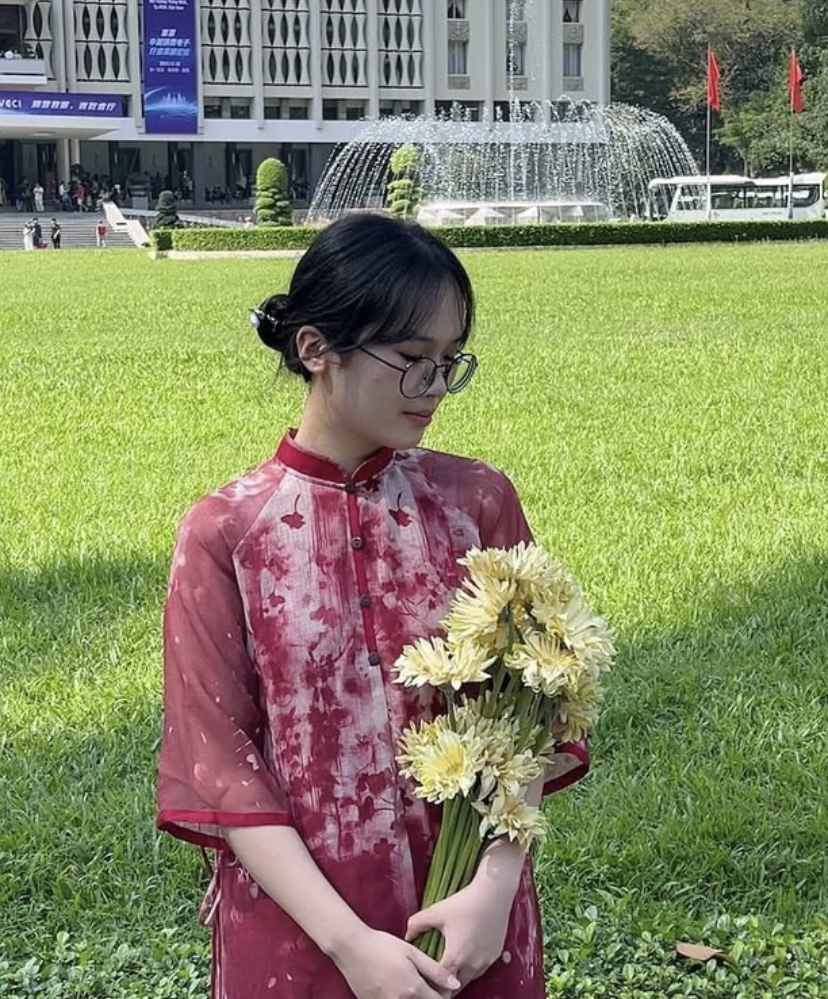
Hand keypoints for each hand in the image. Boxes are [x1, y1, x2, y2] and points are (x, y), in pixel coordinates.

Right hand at [331, 925, 460, 998]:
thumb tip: (455, 984)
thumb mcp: (411, 953)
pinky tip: (396, 986)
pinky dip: (399, 998)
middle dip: (430, 998)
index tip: (444, 987)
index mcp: (413, 990)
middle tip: (429, 986)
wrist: (351, 948)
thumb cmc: (382, 945)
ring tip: (412, 985)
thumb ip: (434, 970)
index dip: (444, 996)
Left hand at [404, 878, 512, 991]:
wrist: (493, 893)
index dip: (431, 983)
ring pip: (469, 979)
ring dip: (459, 977)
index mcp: (455, 958)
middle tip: (435, 976)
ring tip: (450, 966)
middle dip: (444, 984)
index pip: (440, 984)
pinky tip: (466, 954)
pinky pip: (481, 969)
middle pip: (455, 987)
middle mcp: (471, 965)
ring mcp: (485, 961)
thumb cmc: (465, 902)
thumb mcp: (437, 911)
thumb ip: (418, 924)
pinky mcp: (495, 955)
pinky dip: (472, 967)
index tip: (425, 980)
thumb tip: (408, 935)